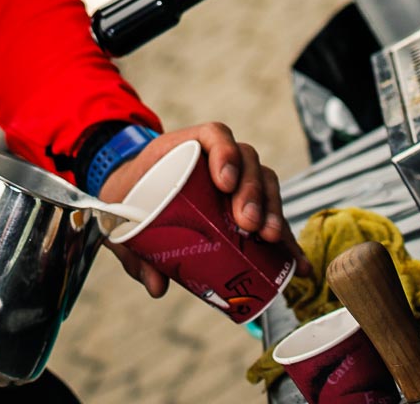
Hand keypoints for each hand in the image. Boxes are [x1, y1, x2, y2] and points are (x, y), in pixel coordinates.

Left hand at [96, 122, 294, 298]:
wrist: (129, 201)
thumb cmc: (126, 202)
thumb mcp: (122, 222)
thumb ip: (134, 252)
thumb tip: (158, 285)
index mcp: (183, 148)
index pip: (214, 135)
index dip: (225, 153)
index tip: (225, 182)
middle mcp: (215, 159)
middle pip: (247, 161)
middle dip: (254, 192)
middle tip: (249, 224)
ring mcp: (235, 182)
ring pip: (265, 184)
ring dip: (273, 210)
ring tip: (271, 239)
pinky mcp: (245, 208)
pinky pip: (271, 216)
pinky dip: (286, 240)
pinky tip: (297, 263)